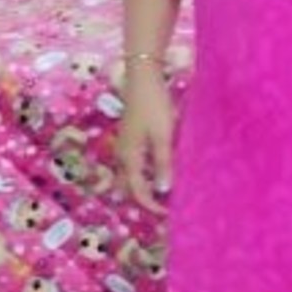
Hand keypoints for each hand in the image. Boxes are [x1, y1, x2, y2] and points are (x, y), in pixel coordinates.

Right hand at [115, 67, 174, 215]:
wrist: (142, 78)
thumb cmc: (154, 106)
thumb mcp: (163, 136)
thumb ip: (163, 163)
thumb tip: (163, 189)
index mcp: (129, 158)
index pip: (138, 191)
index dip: (152, 205)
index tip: (169, 213)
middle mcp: (122, 155)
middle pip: (128, 187)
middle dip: (143, 200)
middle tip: (163, 207)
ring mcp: (124, 146)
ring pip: (130, 176)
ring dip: (142, 187)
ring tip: (162, 193)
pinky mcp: (129, 138)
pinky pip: (133, 164)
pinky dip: (143, 174)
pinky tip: (158, 171)